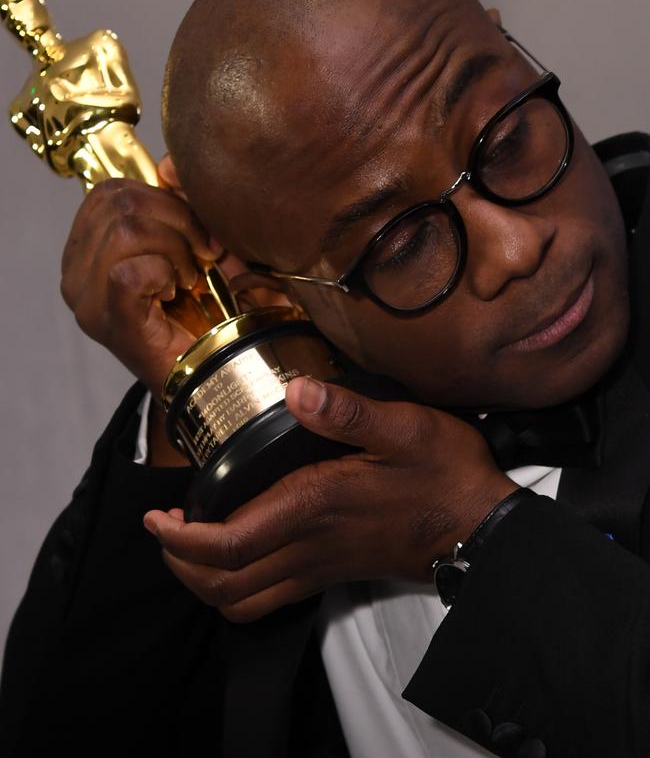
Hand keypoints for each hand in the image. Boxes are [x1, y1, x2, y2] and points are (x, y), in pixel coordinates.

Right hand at [60, 155, 290, 399]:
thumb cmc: (197, 312)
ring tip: (188, 279)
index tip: (196, 233)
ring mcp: (87, 299)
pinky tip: (175, 293)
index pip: (113, 191)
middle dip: (178, 222)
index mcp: (86, 248)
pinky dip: (166, 273)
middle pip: (122, 204)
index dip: (164, 200)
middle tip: (200, 257)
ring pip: (128, 230)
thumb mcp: (188, 245)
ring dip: (176, 250)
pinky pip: (131, 271)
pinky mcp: (110, 321)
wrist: (205, 374)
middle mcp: (75, 272)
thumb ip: (178, 205)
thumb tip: (173, 166)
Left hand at [143, 376, 516, 621]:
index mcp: (314, 506)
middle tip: (165, 526)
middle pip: (222, 583)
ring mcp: (319, 567)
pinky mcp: (332, 573)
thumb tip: (297, 388)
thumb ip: (349, 411)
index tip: (157, 516)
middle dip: (180, 562)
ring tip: (190, 541)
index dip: (181, 539)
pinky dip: (237, 589)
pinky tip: (238, 555)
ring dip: (204, 579)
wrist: (481, 528)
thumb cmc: (443, 475)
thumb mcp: (406, 428)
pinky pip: (269, 601)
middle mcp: (308, 545)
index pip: (229, 544)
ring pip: (241, 600)